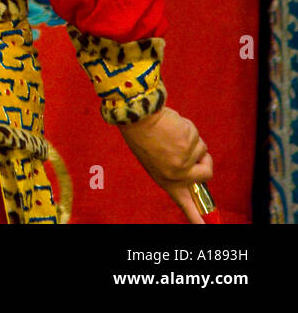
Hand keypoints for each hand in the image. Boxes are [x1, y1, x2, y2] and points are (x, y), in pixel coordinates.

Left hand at [118, 106, 213, 222]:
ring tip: (171, 133)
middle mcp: (177, 174)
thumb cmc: (142, 135)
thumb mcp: (155, 161)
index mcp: (165, 179)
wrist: (136, 116)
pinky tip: (172, 126)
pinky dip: (188, 129)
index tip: (205, 228)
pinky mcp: (190, 144)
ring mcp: (185, 160)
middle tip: (193, 150)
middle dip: (205, 161)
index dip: (196, 215)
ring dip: (191, 140)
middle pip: (207, 173)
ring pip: (202, 149)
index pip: (184, 202)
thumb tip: (193, 171)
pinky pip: (197, 135)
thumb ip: (174, 170)